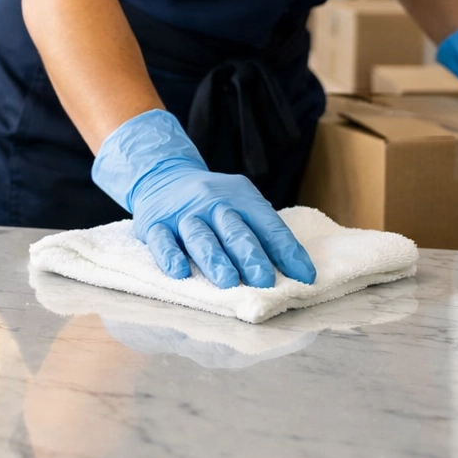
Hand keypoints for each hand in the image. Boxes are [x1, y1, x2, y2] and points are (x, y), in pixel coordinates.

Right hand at [91, 109, 316, 288]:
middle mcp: (212, 203)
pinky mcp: (154, 224)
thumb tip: (296, 272)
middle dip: (250, 255)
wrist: (162, 175)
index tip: (304, 277)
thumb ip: (261, 231)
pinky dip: (169, 256)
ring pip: (200, 236)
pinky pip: (161, 240)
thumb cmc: (211, 202)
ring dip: (214, 259)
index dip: (287, 251)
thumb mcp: (239, 204)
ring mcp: (182, 214)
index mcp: (241, 198)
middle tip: (263, 280)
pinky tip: (178, 272)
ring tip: (227, 281)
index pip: (268, 225)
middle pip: (234, 230)